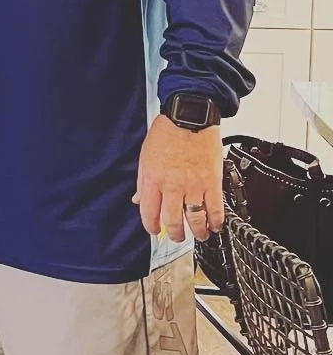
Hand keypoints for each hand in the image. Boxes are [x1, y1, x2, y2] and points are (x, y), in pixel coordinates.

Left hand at [132, 115, 224, 242]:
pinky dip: (216, 221)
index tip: (154, 231)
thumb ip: (142, 181)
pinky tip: (215, 225)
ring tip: (199, 235)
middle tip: (178, 237)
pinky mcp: (212, 182)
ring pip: (195, 219)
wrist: (189, 117)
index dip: (151, 226)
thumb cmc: (166, 133)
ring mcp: (194, 186)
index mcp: (152, 179)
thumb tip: (138, 199)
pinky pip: (216, 208)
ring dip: (197, 232)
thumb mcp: (145, 157)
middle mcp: (172, 186)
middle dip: (175, 234)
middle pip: (172, 220)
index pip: (149, 212)